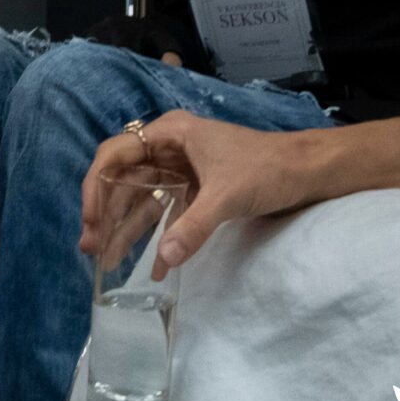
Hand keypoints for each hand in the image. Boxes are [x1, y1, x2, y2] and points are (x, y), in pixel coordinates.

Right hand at [78, 110, 311, 280]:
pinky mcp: (198, 189)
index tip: (90, 222)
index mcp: (170, 133)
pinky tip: (155, 267)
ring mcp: (183, 169)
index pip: (115, 155)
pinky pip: (169, 213)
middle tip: (92, 248)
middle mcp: (170, 148)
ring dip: (128, 229)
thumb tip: (163, 259)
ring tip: (108, 261)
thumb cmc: (267, 168)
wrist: (309, 172)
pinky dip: (161, 237)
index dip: (96, 188)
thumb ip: (193, 228)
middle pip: (125, 180)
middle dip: (107, 214)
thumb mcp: (227, 196)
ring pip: (144, 198)